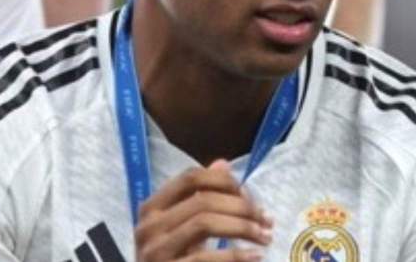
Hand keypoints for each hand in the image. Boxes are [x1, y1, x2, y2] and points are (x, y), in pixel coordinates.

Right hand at [135, 159, 272, 260]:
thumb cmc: (175, 258)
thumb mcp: (186, 226)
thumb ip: (202, 196)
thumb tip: (223, 163)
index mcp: (152, 208)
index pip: (190, 178)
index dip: (224, 181)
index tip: (249, 195)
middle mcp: (148, 226)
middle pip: (203, 200)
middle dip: (243, 208)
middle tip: (267, 220)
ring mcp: (155, 251)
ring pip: (205, 223)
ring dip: (243, 228)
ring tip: (265, 237)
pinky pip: (205, 257)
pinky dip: (236, 256)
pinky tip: (256, 256)